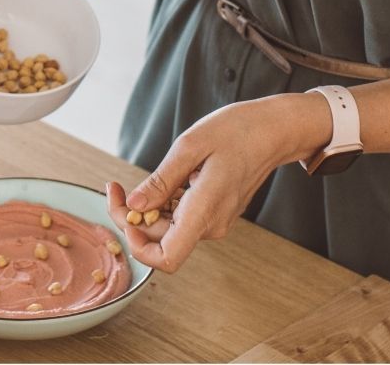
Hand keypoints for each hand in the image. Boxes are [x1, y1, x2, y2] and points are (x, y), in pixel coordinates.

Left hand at [105, 93, 330, 272]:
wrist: (273, 130)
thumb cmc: (238, 131)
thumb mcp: (190, 146)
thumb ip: (161, 181)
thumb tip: (133, 205)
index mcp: (205, 211)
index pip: (167, 258)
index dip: (138, 245)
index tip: (125, 213)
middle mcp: (211, 225)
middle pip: (160, 241)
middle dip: (132, 218)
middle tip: (116, 187)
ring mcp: (215, 221)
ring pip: (169, 230)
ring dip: (146, 211)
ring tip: (136, 182)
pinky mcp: (216, 213)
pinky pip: (181, 219)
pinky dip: (163, 206)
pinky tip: (162, 182)